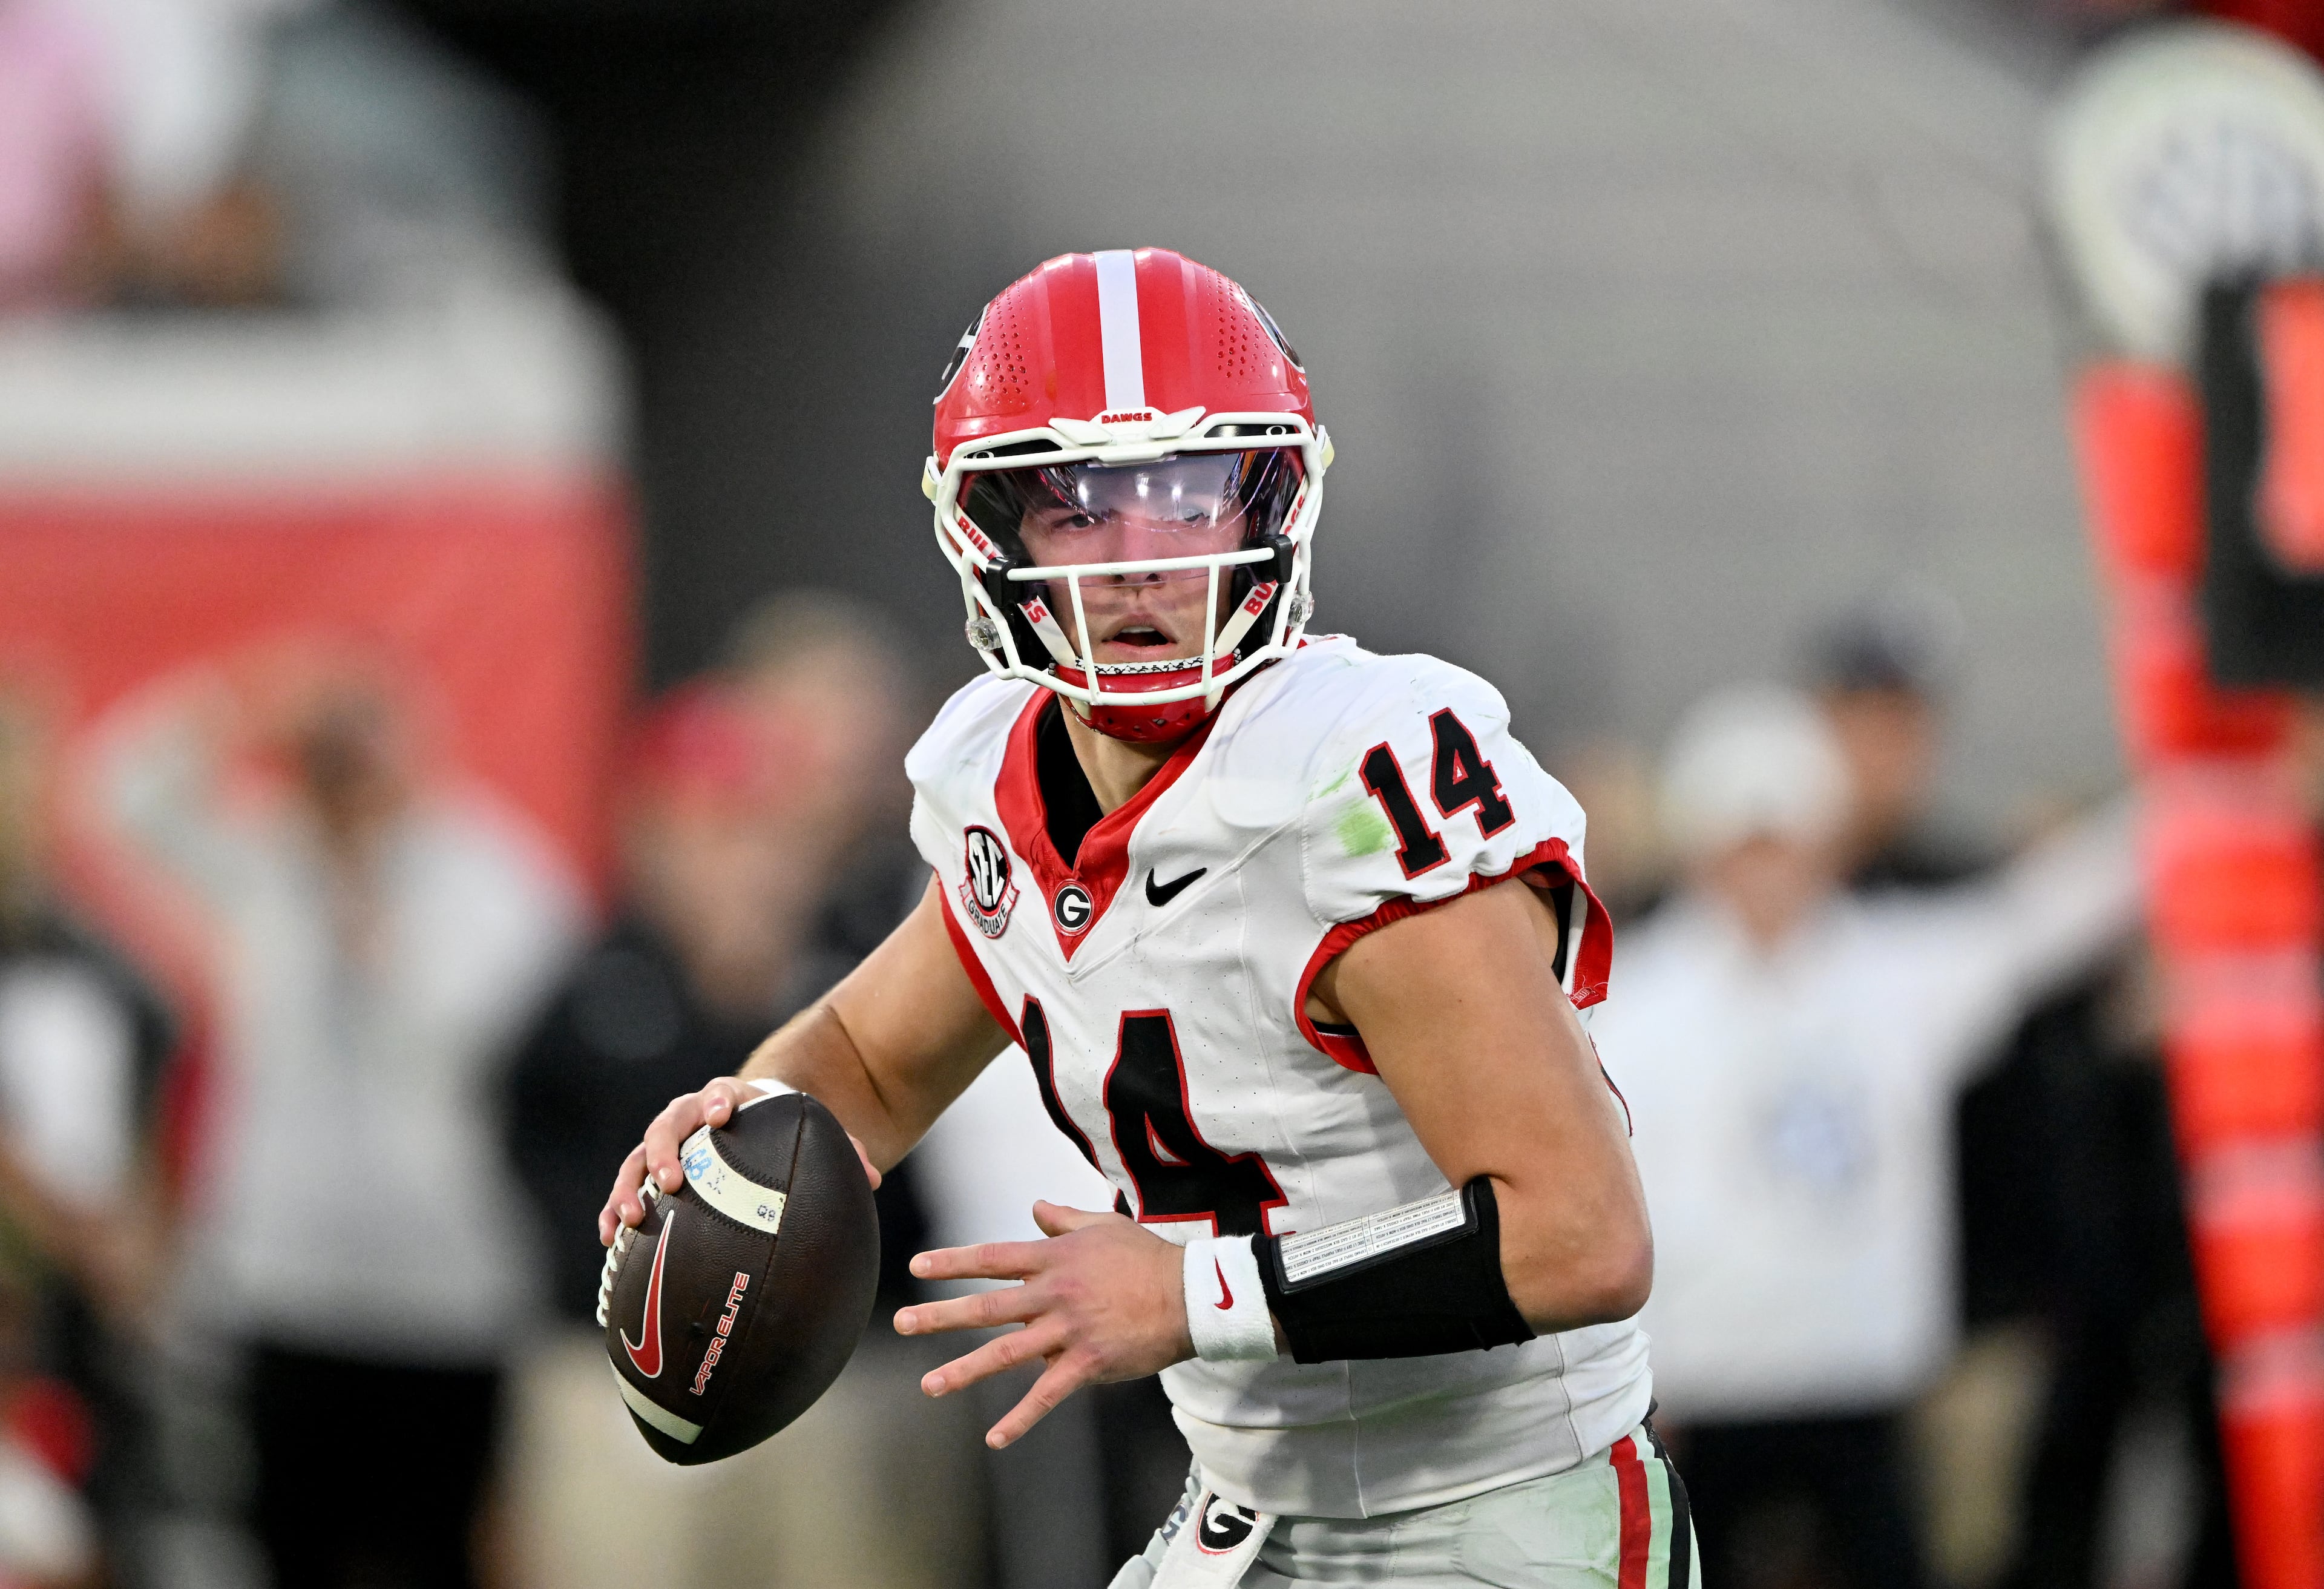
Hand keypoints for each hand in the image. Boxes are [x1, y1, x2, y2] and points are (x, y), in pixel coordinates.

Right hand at [597, 1079, 880, 1245]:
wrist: (752, 1122)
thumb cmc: (782, 1129)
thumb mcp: (809, 1133)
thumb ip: (841, 1150)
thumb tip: (872, 1179)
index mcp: (731, 1098)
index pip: (720, 1092)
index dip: (716, 1101)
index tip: (718, 1114)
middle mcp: (690, 1117)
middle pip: (668, 1124)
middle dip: (664, 1150)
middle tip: (670, 1180)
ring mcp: (668, 1145)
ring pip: (637, 1158)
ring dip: (629, 1186)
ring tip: (630, 1219)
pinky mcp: (651, 1173)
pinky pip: (626, 1189)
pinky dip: (615, 1210)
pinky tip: (610, 1238)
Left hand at [893, 1201, 1192, 1448]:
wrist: (1190, 1295)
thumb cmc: (1147, 1257)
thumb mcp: (1103, 1226)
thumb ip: (1064, 1219)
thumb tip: (1036, 1207)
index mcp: (1053, 1259)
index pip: (991, 1259)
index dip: (952, 1263)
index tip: (916, 1267)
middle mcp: (1052, 1294)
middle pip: (986, 1307)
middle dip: (939, 1316)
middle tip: (900, 1324)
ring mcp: (1067, 1332)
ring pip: (1005, 1354)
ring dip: (964, 1371)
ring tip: (929, 1385)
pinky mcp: (1086, 1365)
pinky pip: (1045, 1396)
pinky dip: (1019, 1419)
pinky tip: (994, 1437)